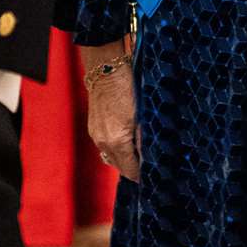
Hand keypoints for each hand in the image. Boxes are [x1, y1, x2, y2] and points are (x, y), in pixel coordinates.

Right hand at [88, 64, 140, 181]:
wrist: (106, 71)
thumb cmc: (127, 89)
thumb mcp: (143, 115)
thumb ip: (144, 139)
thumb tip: (149, 156)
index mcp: (117, 141)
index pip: (130, 170)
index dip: (142, 175)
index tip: (153, 175)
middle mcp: (103, 142)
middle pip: (120, 167)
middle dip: (134, 168)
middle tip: (149, 166)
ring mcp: (96, 136)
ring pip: (112, 158)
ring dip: (125, 159)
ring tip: (139, 154)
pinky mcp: (93, 129)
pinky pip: (106, 148)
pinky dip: (117, 150)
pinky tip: (127, 142)